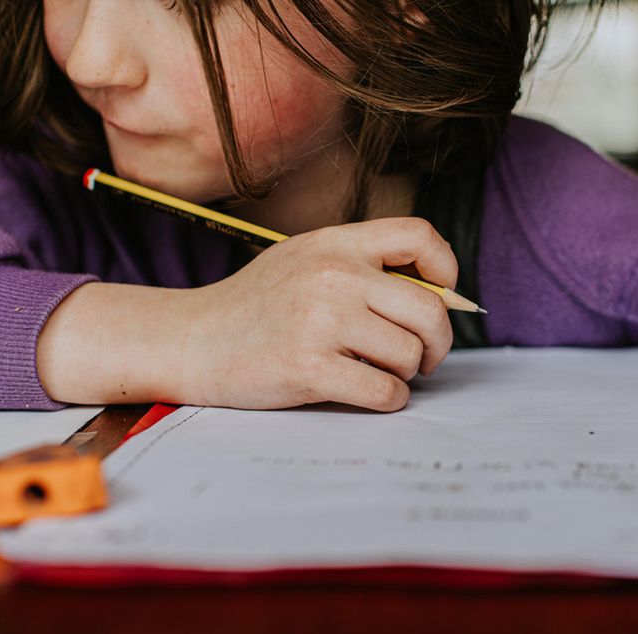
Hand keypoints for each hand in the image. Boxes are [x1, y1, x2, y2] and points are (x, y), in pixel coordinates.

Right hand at [183, 217, 456, 410]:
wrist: (191, 340)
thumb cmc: (256, 306)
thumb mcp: (305, 261)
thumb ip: (361, 267)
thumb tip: (438, 296)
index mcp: (335, 243)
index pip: (419, 236)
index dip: (446, 269)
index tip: (442, 296)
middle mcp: (332, 275)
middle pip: (429, 309)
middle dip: (438, 342)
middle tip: (422, 358)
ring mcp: (320, 321)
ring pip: (409, 354)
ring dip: (405, 373)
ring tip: (378, 371)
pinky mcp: (309, 368)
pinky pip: (384, 391)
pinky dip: (388, 399)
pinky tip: (368, 392)